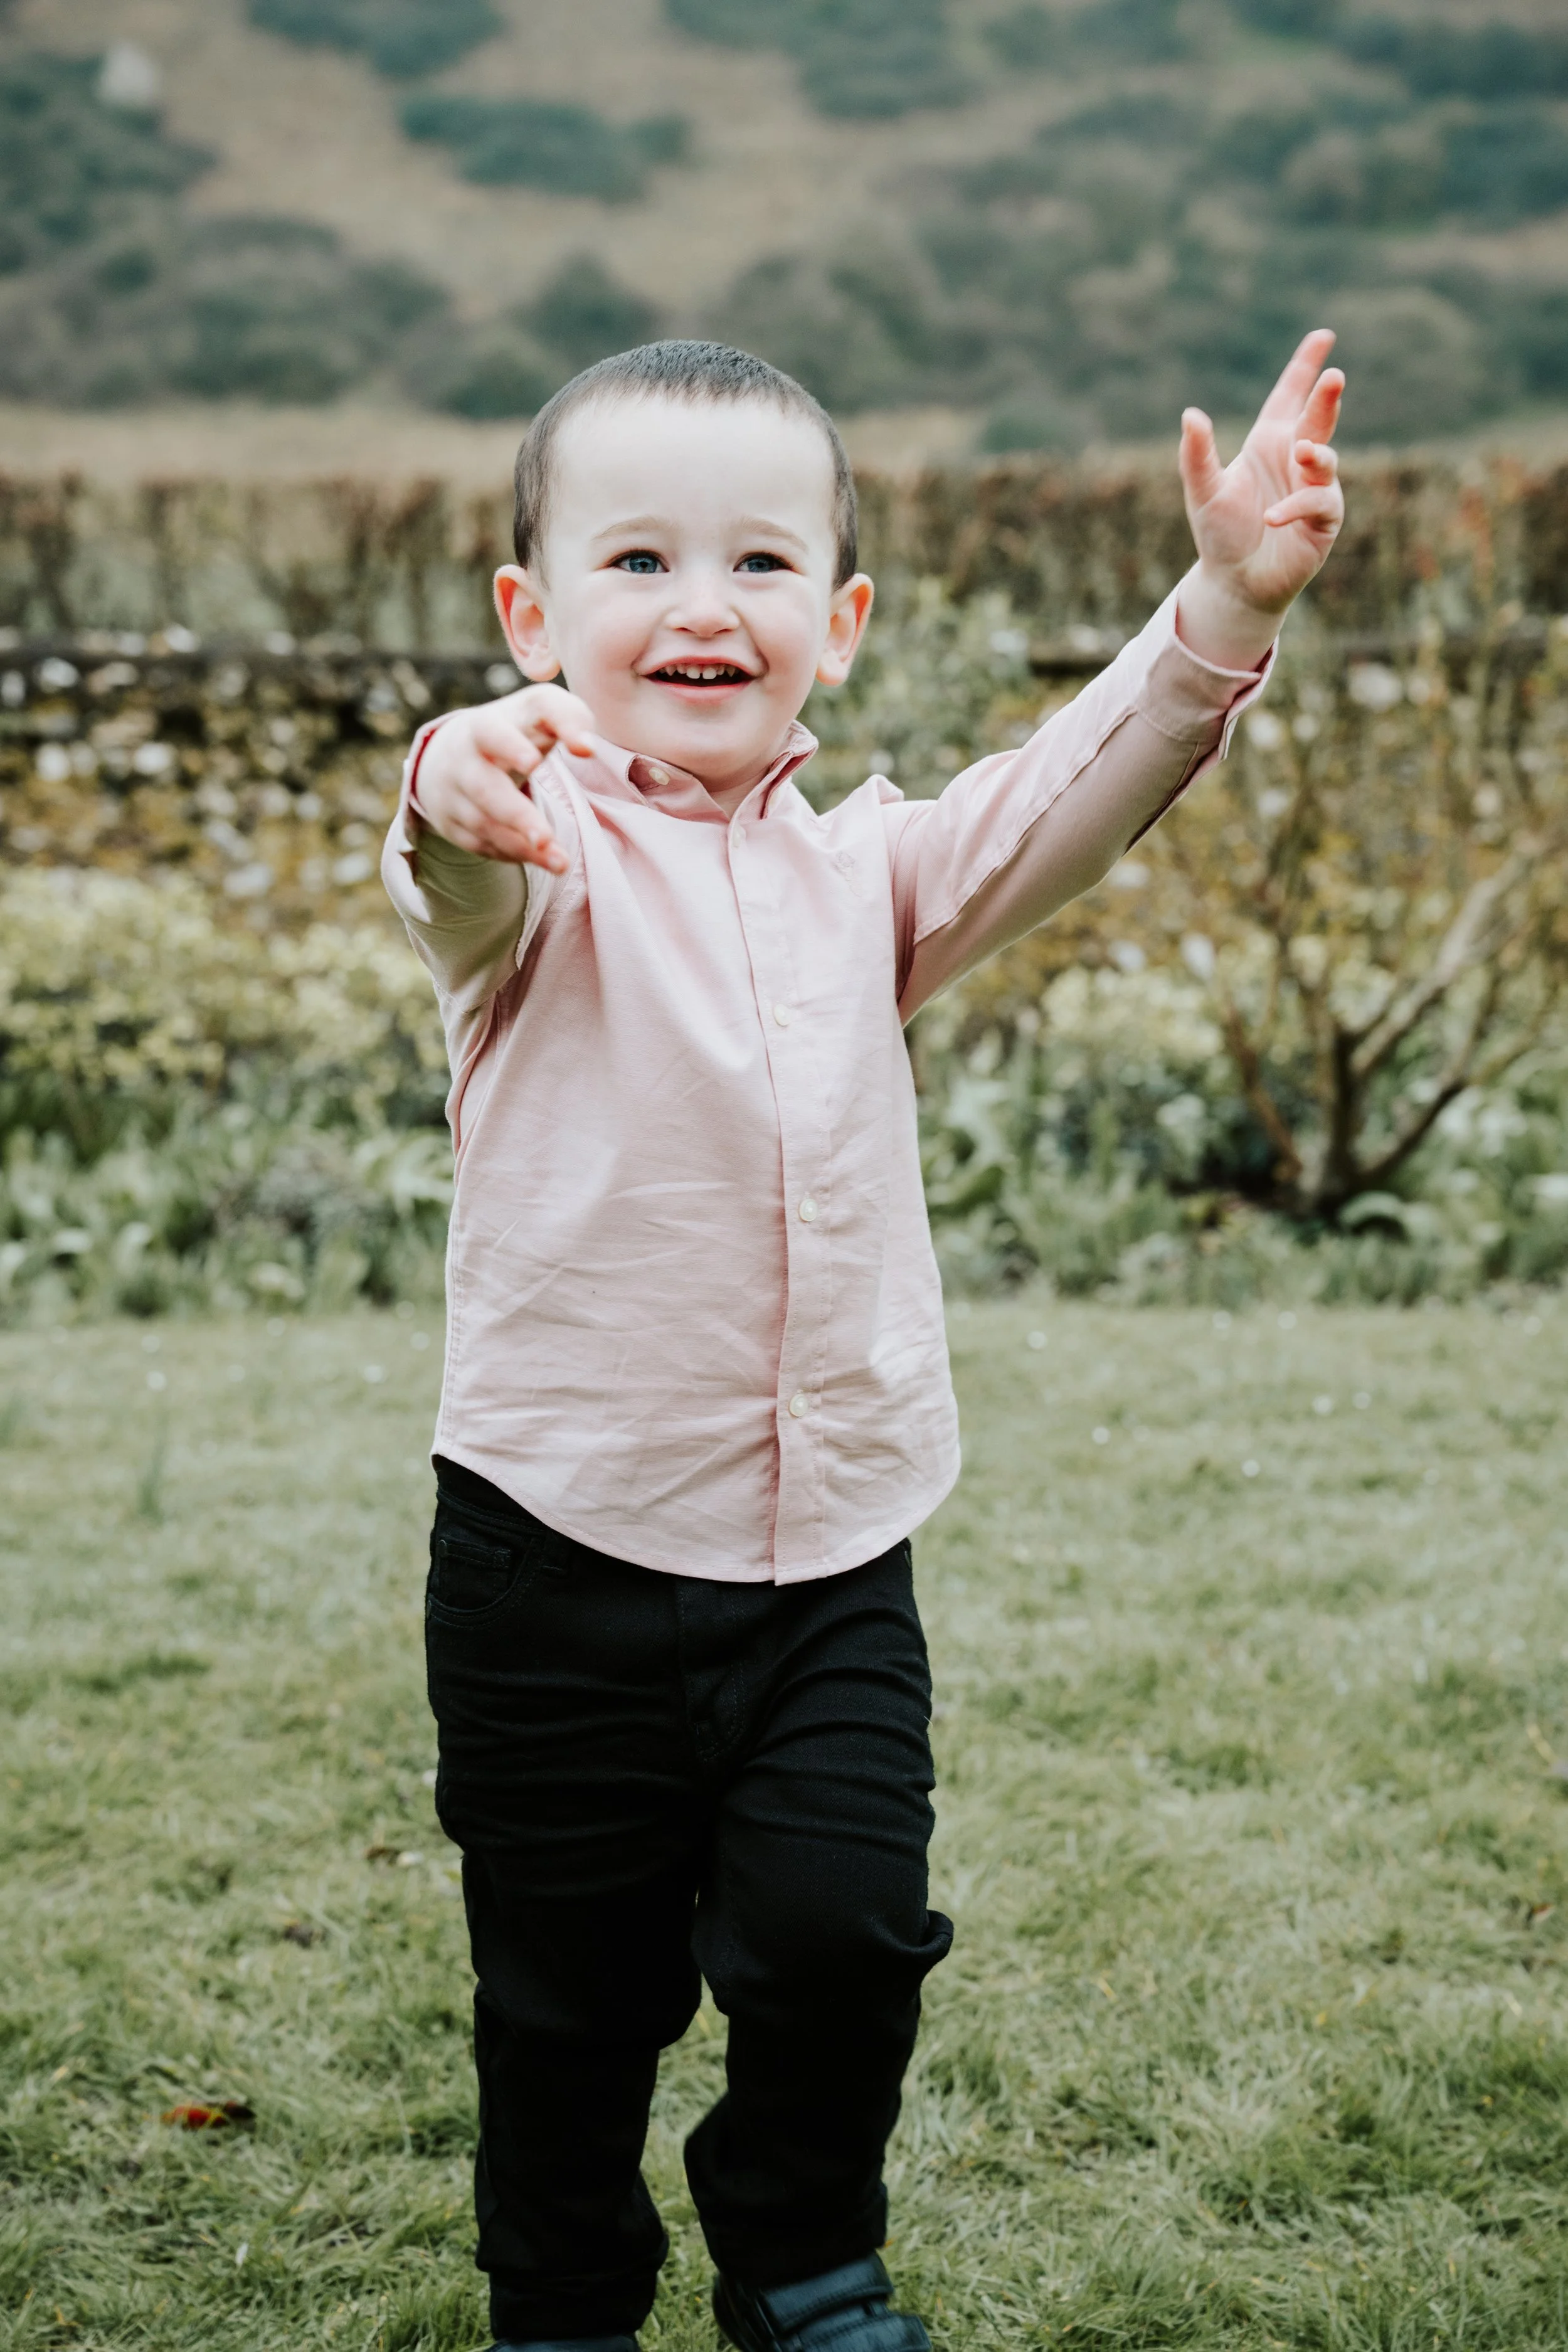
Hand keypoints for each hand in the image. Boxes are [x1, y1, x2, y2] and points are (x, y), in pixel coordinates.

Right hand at [412, 683, 596, 870]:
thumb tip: (586, 750)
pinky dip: (512, 854)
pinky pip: (481, 845)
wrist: (455, 752)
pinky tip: (543, 860)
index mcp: (482, 727)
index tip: (533, 762)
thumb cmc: (515, 728)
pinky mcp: (451, 824)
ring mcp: (451, 796)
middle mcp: (460, 762)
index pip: (490, 733)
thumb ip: (569, 718)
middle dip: (516, 815)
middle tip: (545, 838)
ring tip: (561, 862)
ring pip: (484, 825)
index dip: (508, 746)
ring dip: (523, 846)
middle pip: (484, 790)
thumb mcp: (540, 710)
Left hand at [1176, 328, 1345, 668]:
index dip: (1305, 367)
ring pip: (1325, 459)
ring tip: (1302, 451)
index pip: (1289, 396)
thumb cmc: (1220, 533)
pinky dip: (1297, 506)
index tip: (1323, 336)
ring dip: (1317, 453)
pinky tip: (1273, 516)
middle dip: (1326, 398)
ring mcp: (1313, 488)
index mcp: (1268, 442)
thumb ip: (1197, 454)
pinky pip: (1318, 503)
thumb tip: (1190, 414)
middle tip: (1334, 376)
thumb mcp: (1203, 490)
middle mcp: (1295, 459)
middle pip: (1316, 419)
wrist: (1234, 582)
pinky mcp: (1322, 521)